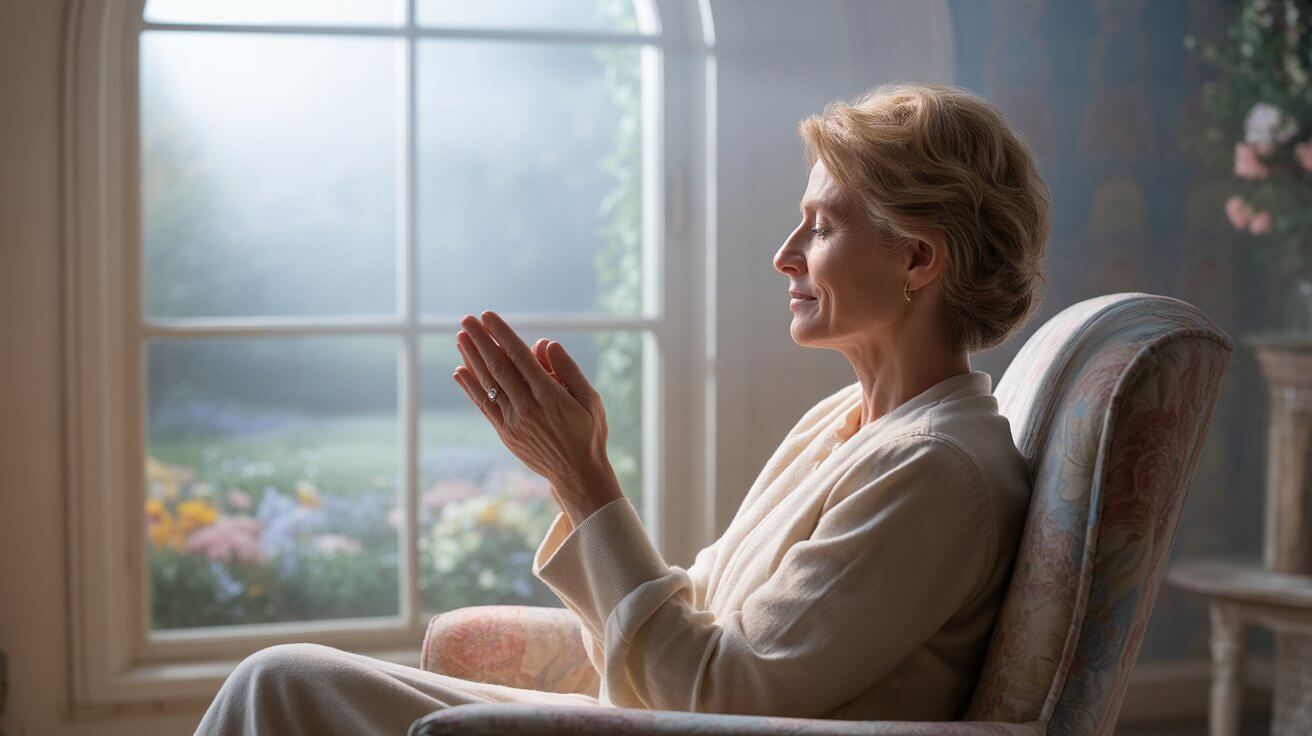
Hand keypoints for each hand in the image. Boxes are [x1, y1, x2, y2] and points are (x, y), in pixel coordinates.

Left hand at [451, 311, 622, 525]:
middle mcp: (527, 407)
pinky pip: (484, 405)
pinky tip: (460, 371)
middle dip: (481, 341)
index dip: (502, 334)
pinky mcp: (505, 433)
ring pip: (488, 384)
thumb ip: (568, 370)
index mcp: (550, 395)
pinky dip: (471, 387)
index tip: (488, 316)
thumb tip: (546, 343)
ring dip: (472, 359)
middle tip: (466, 319)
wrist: (577, 473)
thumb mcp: (590, 399)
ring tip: (460, 337)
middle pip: (498, 367)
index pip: (520, 357)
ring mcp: (513, 421)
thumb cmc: (588, 432)